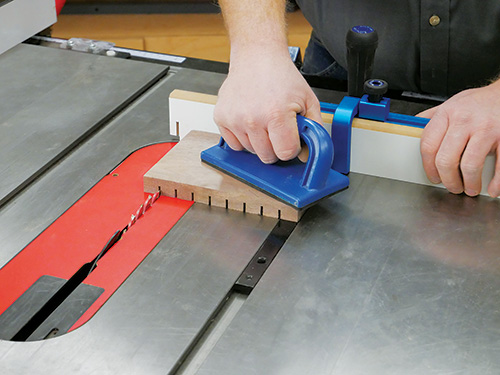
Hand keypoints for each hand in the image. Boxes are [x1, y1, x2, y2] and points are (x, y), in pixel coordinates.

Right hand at [214, 50, 321, 163]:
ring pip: (251, 151)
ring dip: (259, 142)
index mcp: (276, 114)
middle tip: (277, 128)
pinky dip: (242, 138)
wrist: (257, 56)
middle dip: (275, 146)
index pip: (285, 153)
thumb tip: (307, 153)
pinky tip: (249, 122)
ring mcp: (234, 119)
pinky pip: (234, 145)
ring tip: (263, 120)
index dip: (291, 147)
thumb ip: (313, 128)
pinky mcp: (221, 118)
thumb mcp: (308, 99)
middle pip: (267, 156)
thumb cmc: (281, 76)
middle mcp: (253, 118)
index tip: (290, 137)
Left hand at [419, 80, 499, 196]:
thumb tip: (411, 130)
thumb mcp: (452, 103)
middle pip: (445, 159)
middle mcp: (465, 120)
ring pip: (469, 165)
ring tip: (470, 188)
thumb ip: (432, 117)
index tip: (433, 177)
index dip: (428, 167)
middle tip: (452, 186)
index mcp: (447, 113)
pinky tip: (492, 189)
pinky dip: (496, 182)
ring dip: (469, 183)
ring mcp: (486, 129)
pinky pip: (499, 165)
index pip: (428, 145)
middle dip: (448, 179)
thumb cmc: (480, 102)